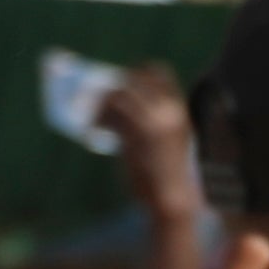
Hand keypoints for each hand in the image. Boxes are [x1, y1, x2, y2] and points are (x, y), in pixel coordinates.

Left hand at [105, 61, 199, 217]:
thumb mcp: (167, 142)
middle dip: (114, 85)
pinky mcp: (134, 136)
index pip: (159, 73)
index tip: (121, 79)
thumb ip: (152, 122)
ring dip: (101, 103)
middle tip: (99, 97)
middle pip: (134, 79)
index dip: (137, 71)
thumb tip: (119, 110)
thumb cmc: (166, 175)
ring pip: (119, 95)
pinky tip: (91, 131)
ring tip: (93, 118)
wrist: (172, 198)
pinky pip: (110, 117)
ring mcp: (151, 122)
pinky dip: (97, 120)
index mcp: (178, 110)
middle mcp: (167, 111)